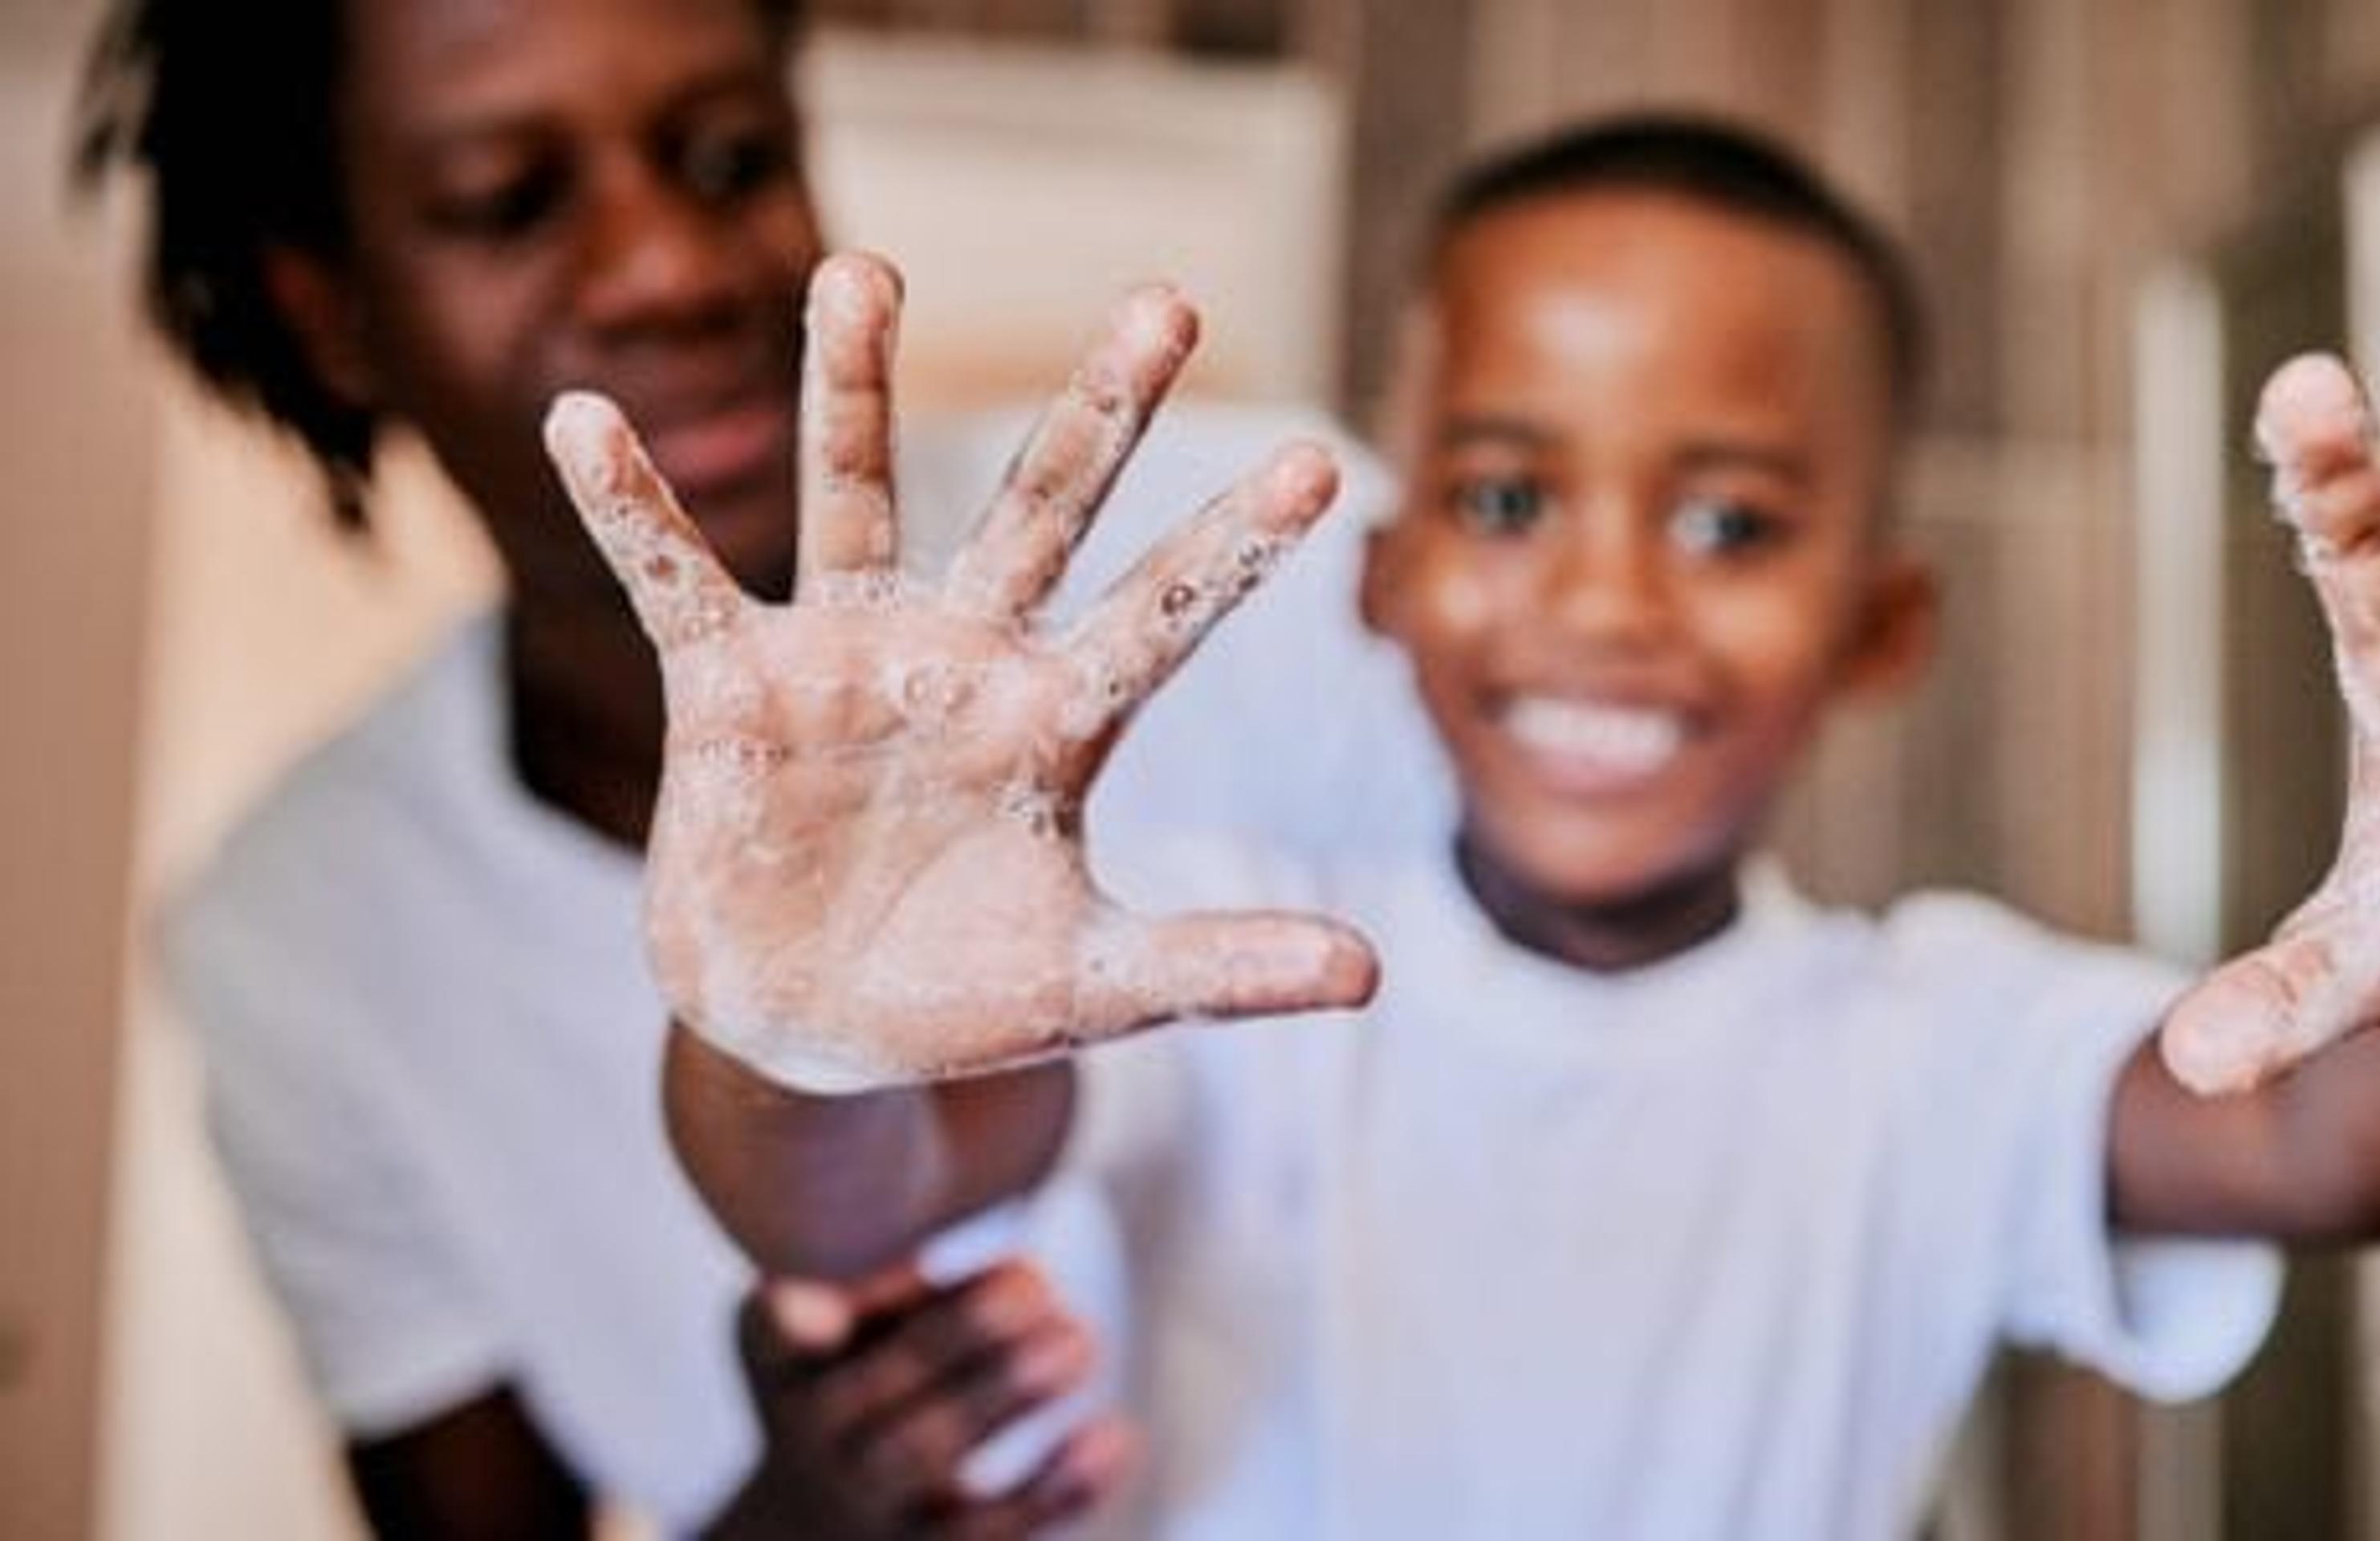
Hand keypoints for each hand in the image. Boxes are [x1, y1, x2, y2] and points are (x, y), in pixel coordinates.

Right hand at [544, 254, 1377, 1092]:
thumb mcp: (1099, 983)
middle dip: (1103, 411)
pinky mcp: (731, 689)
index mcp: (1059, 720)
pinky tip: (586, 420)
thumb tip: (1371, 969)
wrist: (813, 1034)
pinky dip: (631, 510)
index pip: (1166, 612)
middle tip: (1172, 301)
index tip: (1320, 459)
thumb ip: (1221, 965)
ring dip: (856, 388)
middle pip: (1043, 510)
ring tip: (863, 269)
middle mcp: (963, 658)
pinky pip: (676, 582)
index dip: (1235, 544)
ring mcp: (847, 661)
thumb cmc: (965, 992)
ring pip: (858, 498)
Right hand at [719, 1256, 1131, 1538]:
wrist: (812, 1526)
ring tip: (1081, 1342)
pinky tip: (1113, 1436)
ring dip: (1011, 1388)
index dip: (829, 1299)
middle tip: (1043, 1286)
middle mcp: (800, 1436)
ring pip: (926, 1448)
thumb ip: (916, 1291)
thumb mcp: (852, 1328)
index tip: (908, 1266)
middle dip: (970, 1328)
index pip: (779, 1323)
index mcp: (776, 1356)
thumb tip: (1024, 1278)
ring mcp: (858, 1506)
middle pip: (878, 1375)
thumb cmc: (861, 1384)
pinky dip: (1058, 1487)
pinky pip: (987, 1529)